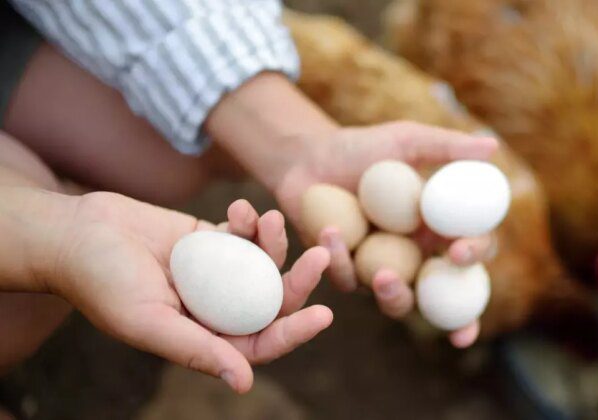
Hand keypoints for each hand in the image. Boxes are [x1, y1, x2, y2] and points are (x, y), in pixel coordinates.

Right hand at [48, 192, 330, 392]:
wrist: (76, 233)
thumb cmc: (101, 282)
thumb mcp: (147, 321)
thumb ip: (195, 350)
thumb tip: (243, 384)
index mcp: (204, 338)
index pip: (260, 344)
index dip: (294, 333)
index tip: (324, 314)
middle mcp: (216, 309)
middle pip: (270, 301)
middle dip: (299, 281)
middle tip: (321, 255)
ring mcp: (216, 274)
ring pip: (262, 264)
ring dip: (275, 242)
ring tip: (272, 219)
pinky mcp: (211, 240)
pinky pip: (243, 233)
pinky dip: (249, 221)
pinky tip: (243, 208)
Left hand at [274, 122, 496, 347]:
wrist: (309, 158)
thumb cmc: (362, 147)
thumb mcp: (405, 141)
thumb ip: (447, 147)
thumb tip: (493, 146)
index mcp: (441, 227)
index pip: (474, 248)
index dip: (476, 254)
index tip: (460, 250)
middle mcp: (419, 256)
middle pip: (445, 296)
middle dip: (446, 309)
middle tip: (440, 279)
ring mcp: (384, 269)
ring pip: (399, 302)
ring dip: (395, 297)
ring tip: (382, 277)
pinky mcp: (348, 274)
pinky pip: (349, 279)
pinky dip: (339, 259)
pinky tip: (329, 232)